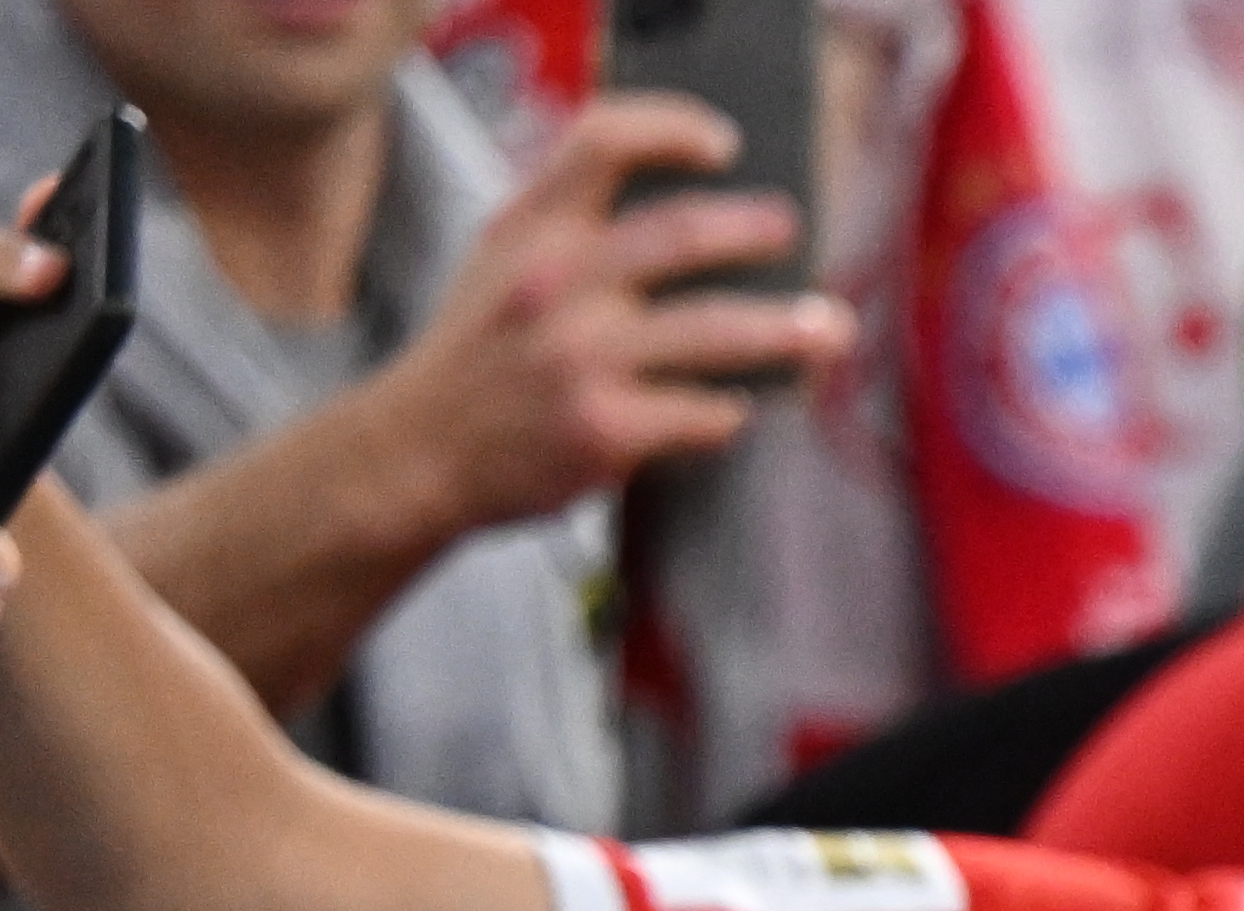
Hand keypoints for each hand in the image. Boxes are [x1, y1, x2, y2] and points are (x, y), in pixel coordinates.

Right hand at [353, 93, 847, 524]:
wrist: (416, 450)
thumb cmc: (478, 354)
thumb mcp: (500, 260)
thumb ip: (568, 223)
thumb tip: (689, 211)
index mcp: (530, 229)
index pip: (601, 141)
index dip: (671, 128)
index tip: (722, 143)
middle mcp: (555, 283)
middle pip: (681, 233)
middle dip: (753, 231)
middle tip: (791, 232)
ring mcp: (582, 357)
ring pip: (715, 331)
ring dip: (786, 331)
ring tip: (827, 329)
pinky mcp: (606, 428)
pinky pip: (704, 413)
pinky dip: (731, 411)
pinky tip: (740, 409)